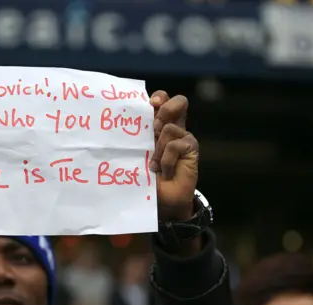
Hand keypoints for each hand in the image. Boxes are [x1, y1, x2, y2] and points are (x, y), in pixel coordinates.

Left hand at [149, 91, 198, 221]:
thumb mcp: (137, 155)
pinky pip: (175, 145)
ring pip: (170, 127)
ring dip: (158, 148)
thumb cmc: (146, 176)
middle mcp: (173, 128)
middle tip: (154, 128)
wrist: (163, 199)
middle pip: (178, 102)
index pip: (162, 101)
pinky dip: (166, 160)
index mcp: (158, 125)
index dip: (159, 97)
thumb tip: (121, 125)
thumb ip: (136, 139)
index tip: (150, 103)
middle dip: (165, 110)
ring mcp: (184, 137)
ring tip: (154, 164)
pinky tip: (165, 171)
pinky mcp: (191, 148)